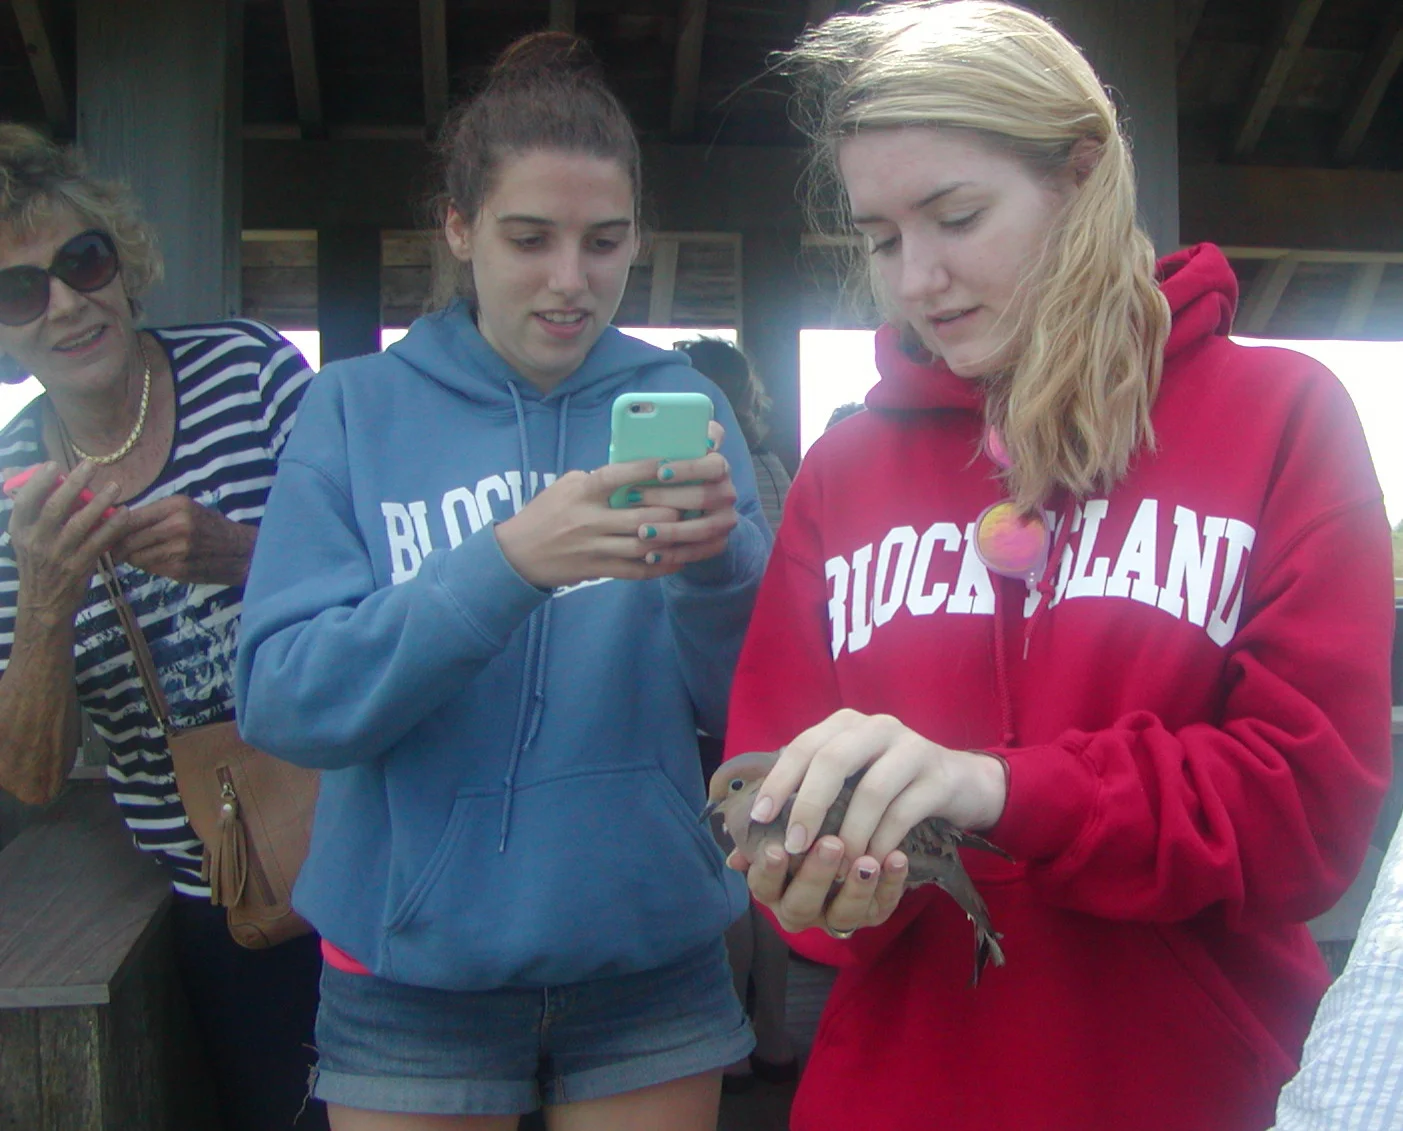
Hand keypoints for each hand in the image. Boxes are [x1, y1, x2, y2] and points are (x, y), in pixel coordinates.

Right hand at [5, 461, 127, 624]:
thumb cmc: (38, 562)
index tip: (53, 464)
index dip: (38, 482)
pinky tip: (125, 512)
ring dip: (99, 503)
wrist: (43, 603)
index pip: (25, 501)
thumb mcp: (25, 536)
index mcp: (20, 530)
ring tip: (115, 486)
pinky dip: (112, 526)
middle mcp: (36, 541)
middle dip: (74, 484)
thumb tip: (18, 472)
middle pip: (55, 508)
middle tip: (91, 465)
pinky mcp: (78, 566)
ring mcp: (58, 555)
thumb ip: (29, 507)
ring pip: (80, 524)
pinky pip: (99, 542)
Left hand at [111, 495, 256, 584]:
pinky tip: (158, 561)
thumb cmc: (211, 527)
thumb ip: (155, 514)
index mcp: (176, 506)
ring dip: (132, 557)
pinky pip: (150, 568)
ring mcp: (178, 550)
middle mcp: (177, 526)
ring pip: (136, 556)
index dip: (112, 526)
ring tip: (138, 554)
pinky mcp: (179, 570)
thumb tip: (116, 520)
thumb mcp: (187, 509)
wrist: (242, 552)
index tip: (103, 531)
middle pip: (128, 539)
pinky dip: (148, 566)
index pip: (130, 517)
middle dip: (116, 546)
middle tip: (112, 548)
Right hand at [493, 460, 688, 588]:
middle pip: (640, 516)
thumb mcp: (564, 487)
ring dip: (671, 540)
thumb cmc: (544, 514)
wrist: (518, 554)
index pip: (616, 476)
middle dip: (671, 511)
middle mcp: (590, 520)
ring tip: (692, 532)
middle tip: (693, 504)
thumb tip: (632, 471)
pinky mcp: (598, 570)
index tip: (669, 463)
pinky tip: (678, 560)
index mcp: (582, 493)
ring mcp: (595, 548)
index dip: (644, 469)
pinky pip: (635, 571)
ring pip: (643, 546)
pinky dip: (659, 567)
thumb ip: (596, 480)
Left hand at [627, 420, 738, 569]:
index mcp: (718, 466)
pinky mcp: (719, 543)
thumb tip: (644, 426)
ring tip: (642, 532)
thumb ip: (667, 443)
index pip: (714, 463)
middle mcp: (727, 492)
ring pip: (704, 527)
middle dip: (668, 498)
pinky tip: (651, 555)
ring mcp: (726, 519)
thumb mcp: (671, 456)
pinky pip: (700, 552)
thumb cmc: (671, 478)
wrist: (694, 511)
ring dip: (671, 530)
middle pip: (706, 496)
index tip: (660, 471)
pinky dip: (674, 554)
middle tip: (635, 498)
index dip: (689, 468)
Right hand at [727, 835, 908, 938]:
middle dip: (816, 876)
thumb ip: (759, 834)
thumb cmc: (804, 824)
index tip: (776, 849)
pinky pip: (882, 906)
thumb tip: (735, 857)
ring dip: (856, 888)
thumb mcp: (781, 822)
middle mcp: (801, 908)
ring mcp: (837, 915)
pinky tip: (897, 858)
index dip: (768, 872)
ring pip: (843, 915)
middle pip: (801, 906)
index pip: (762, 887)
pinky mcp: (871, 913)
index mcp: (773, 889)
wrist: (847, 828)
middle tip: (831, 844)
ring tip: (868, 860)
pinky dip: (891, 884)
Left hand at [747, 709, 1007, 862]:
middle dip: (809, 806)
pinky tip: (870, 863)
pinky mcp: (938, 777)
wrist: (959, 784)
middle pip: (833, 760)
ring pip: (871, 790)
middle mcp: (877, 727)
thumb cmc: (889, 786)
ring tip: (836, 865)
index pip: (803, 746)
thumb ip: (801, 806)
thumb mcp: (847, 786)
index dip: (779, 782)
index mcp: (845, 724)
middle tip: (795, 846)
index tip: (760, 818)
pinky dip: (882, 842)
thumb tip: (738, 853)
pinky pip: (904, 812)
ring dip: (850, 833)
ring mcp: (912, 748)